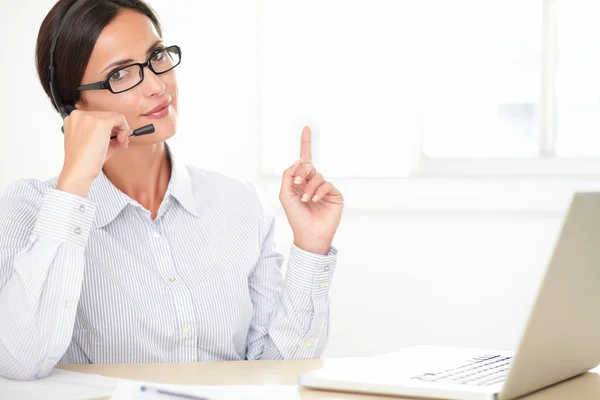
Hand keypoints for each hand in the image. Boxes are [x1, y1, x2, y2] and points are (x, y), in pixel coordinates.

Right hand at [57, 110, 131, 196]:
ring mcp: (89, 117)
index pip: (98, 117)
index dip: (110, 128)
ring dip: (122, 130)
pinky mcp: (101, 122)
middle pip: (107, 116)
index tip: (116, 137)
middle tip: (120, 143)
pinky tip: (121, 142)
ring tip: (119, 144)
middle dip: (117, 130)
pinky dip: (125, 130)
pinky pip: (120, 119)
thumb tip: (124, 133)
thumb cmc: (83, 162)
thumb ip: (109, 137)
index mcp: (74, 120)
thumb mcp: (95, 144)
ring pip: (115, 116)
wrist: (78, 170)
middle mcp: (79, 115)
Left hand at [279, 126, 343, 254]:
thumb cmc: (296, 216)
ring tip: (306, 200)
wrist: (309, 234)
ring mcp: (324, 188)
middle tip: (297, 183)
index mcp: (300, 181)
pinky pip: (326, 184)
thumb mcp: (285, 194)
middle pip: (308, 165)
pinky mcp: (335, 194)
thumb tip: (299, 160)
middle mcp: (313, 182)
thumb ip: (288, 175)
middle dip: (302, 172)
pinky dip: (318, 191)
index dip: (305, 143)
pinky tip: (314, 200)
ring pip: (317, 176)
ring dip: (309, 187)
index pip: (304, 159)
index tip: (306, 128)